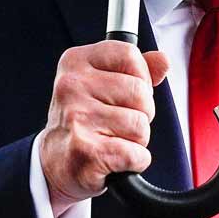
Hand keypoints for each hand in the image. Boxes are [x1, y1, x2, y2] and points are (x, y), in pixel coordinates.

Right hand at [38, 41, 171, 214]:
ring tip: (113, 140)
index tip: (128, 94)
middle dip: (141, 113)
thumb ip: (136, 70)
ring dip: (137, 140)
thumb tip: (163, 61)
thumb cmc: (84, 120)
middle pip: (140, 93)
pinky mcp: (87, 152)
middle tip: (118, 122)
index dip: (141, 77)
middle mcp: (71, 86)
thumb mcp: (103, 83)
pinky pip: (137, 154)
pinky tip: (115, 159)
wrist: (55, 162)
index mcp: (76, 62)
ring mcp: (77, 118)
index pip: (129, 55)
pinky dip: (135, 161)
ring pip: (140, 125)